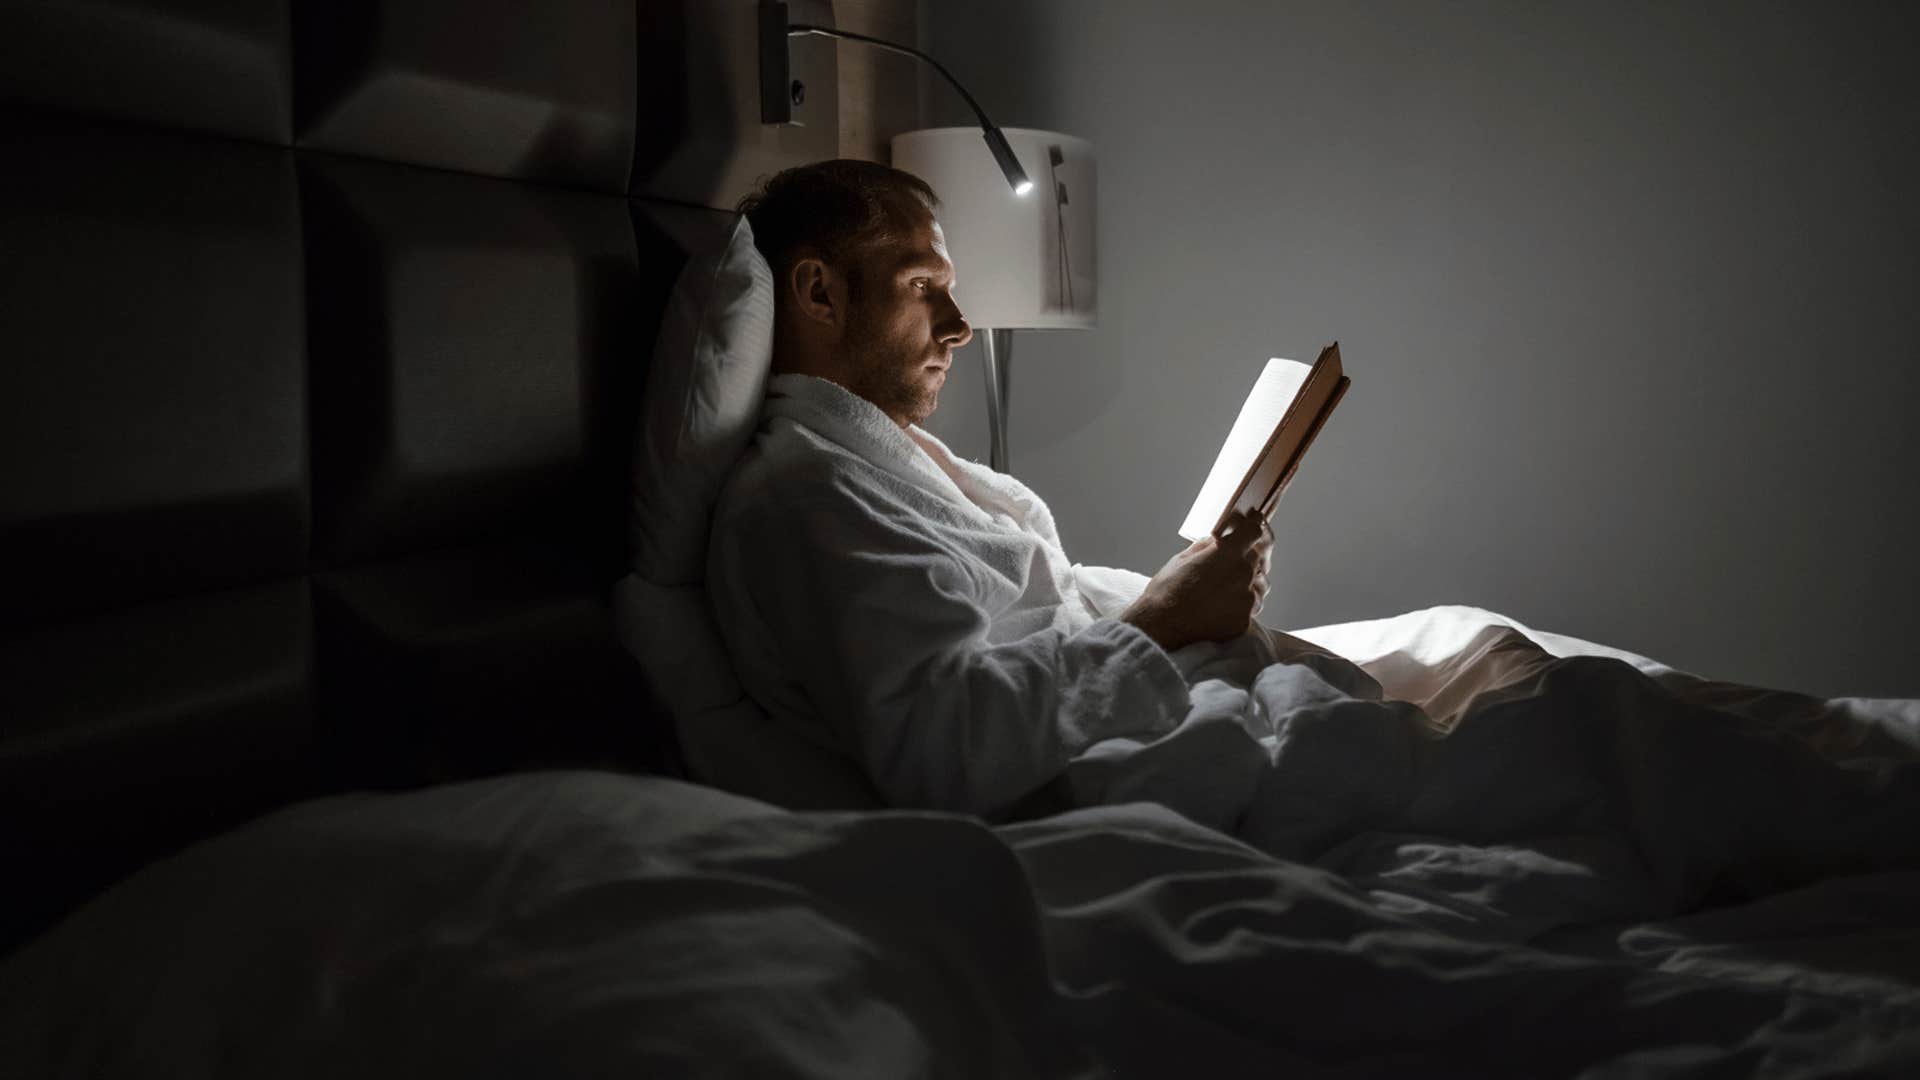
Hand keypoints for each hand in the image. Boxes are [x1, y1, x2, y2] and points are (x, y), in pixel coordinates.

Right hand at [1121, 509, 1273, 650]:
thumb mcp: (1182, 558)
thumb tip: (1216, 540)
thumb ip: (1206, 546)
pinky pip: (1253, 605)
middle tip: (1228, 564)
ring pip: (1259, 582)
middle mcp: (1242, 573)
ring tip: (1225, 588)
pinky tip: (1225, 605)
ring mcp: (1246, 598)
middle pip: (1257, 556)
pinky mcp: (1245, 618)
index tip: (1254, 523)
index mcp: (1227, 553)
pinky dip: (1244, 603)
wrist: (1161, 625)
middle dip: (1246, 556)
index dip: (1254, 525)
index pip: (1254, 531)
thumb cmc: (1166, 591)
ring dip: (1249, 581)